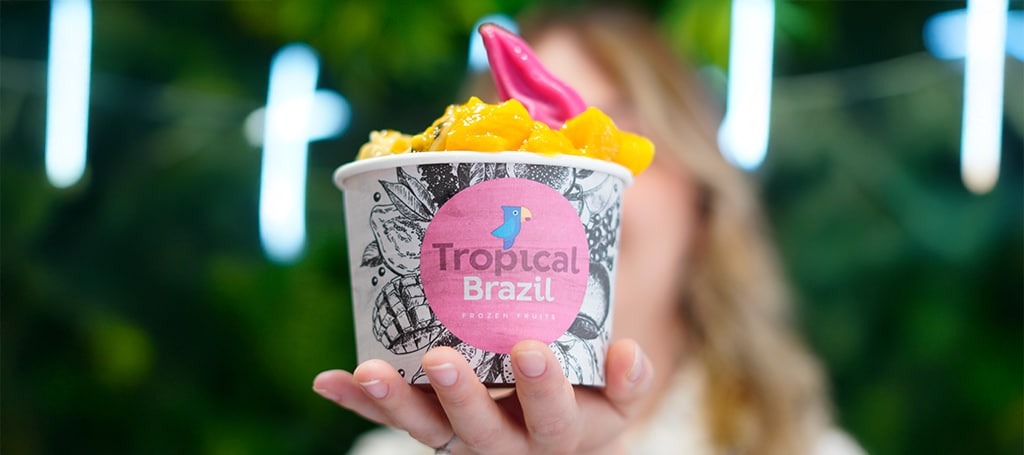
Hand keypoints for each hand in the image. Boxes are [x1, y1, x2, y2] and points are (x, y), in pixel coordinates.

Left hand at [313, 338, 652, 453]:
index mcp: (557, 435)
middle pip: (479, 432)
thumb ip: (627, 379)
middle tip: (441, 360)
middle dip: (460, 397)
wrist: (553, 428)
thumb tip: (629, 354)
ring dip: (395, 401)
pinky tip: (328, 380)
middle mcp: (504, 444)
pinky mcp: (430, 428)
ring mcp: (461, 439)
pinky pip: (391, 419)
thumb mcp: (616, 397)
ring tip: (368, 372)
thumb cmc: (587, 398)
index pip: (553, 419)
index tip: (529, 349)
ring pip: (427, 428)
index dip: (541, 389)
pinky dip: (359, 402)